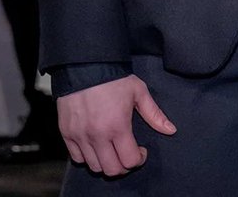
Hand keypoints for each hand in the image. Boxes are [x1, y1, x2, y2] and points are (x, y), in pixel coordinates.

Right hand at [57, 75, 175, 175]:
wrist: (86, 67)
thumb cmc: (114, 79)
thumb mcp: (139, 92)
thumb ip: (154, 114)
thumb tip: (171, 129)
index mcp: (118, 126)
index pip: (129, 160)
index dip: (139, 160)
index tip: (142, 152)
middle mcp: (97, 136)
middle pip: (111, 170)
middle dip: (124, 166)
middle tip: (128, 155)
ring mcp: (80, 137)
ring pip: (94, 167)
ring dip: (106, 163)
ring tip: (113, 150)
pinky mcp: (67, 135)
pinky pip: (77, 158)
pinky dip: (88, 157)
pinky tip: (97, 145)